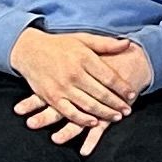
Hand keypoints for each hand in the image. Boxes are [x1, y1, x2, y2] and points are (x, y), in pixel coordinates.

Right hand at [11, 28, 151, 148]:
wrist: (29, 50)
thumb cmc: (59, 44)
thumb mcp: (83, 39)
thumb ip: (105, 44)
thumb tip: (128, 44)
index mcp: (84, 58)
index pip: (109, 76)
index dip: (122, 88)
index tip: (132, 94)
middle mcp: (74, 73)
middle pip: (102, 93)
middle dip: (117, 103)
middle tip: (128, 110)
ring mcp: (62, 87)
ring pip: (89, 105)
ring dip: (105, 113)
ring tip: (117, 117)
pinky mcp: (51, 97)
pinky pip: (70, 112)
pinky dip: (83, 120)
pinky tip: (94, 122)